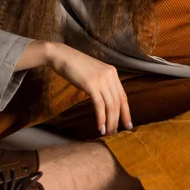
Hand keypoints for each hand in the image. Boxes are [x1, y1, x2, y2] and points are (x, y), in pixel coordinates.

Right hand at [17, 41, 131, 135]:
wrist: (62, 56)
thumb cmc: (75, 66)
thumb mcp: (94, 73)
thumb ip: (102, 83)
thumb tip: (105, 100)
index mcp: (112, 73)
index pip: (123, 96)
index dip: (126, 112)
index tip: (128, 124)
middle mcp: (110, 75)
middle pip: (118, 102)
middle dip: (118, 120)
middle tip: (116, 133)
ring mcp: (101, 79)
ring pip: (110, 105)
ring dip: (110, 121)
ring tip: (108, 133)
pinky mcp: (91, 84)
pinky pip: (99, 105)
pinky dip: (101, 118)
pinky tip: (100, 127)